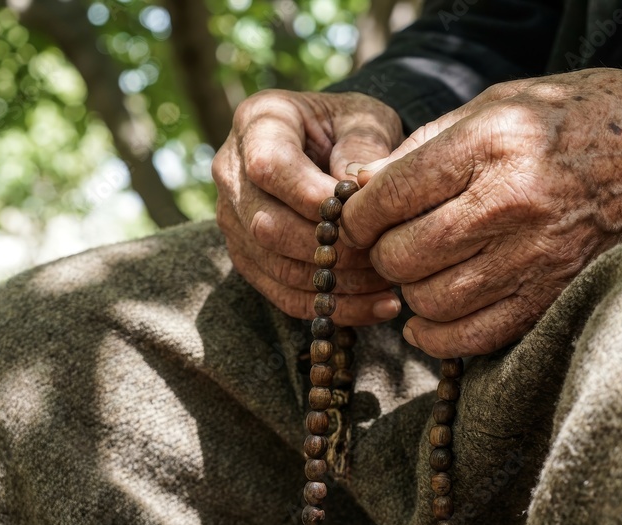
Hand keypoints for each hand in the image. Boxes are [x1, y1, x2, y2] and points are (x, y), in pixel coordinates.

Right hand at [212, 90, 404, 324]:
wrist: (335, 146)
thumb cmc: (353, 128)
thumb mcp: (365, 118)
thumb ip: (363, 144)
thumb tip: (357, 189)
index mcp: (257, 122)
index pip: (269, 167)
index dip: (312, 197)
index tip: (361, 213)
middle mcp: (231, 173)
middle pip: (266, 225)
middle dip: (329, 248)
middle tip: (383, 254)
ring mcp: (233, 221)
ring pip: (276, 266)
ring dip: (337, 283)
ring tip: (390, 286)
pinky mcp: (248, 258)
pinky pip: (284, 295)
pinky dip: (334, 307)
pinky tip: (379, 306)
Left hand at [342, 65, 621, 356]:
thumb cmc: (586, 117)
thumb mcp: (504, 102)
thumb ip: (429, 145)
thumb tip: (363, 183)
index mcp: (494, 144)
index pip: (387, 196)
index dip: (354, 212)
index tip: (357, 213)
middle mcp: (513, 203)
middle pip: (402, 254)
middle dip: (378, 252)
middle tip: (386, 242)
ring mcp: (538, 257)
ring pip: (431, 301)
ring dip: (408, 292)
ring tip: (416, 270)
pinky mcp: (555, 295)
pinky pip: (475, 337)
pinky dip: (438, 335)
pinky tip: (431, 316)